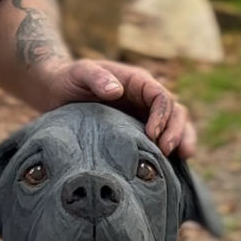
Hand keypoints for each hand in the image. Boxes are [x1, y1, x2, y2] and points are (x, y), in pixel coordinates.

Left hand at [38, 58, 196, 156]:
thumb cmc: (70, 79)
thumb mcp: (79, 73)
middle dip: (176, 131)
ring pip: (176, 125)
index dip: (161, 115)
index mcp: (137, 82)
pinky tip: (172, 168)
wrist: (58, 92)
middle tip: (166, 151)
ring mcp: (145, 116)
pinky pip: (163, 140)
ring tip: (182, 158)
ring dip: (183, 140)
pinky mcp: (140, 132)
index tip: (151, 135)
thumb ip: (95, 77)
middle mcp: (146, 99)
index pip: (161, 96)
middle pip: (176, 111)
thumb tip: (115, 91)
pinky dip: (172, 152)